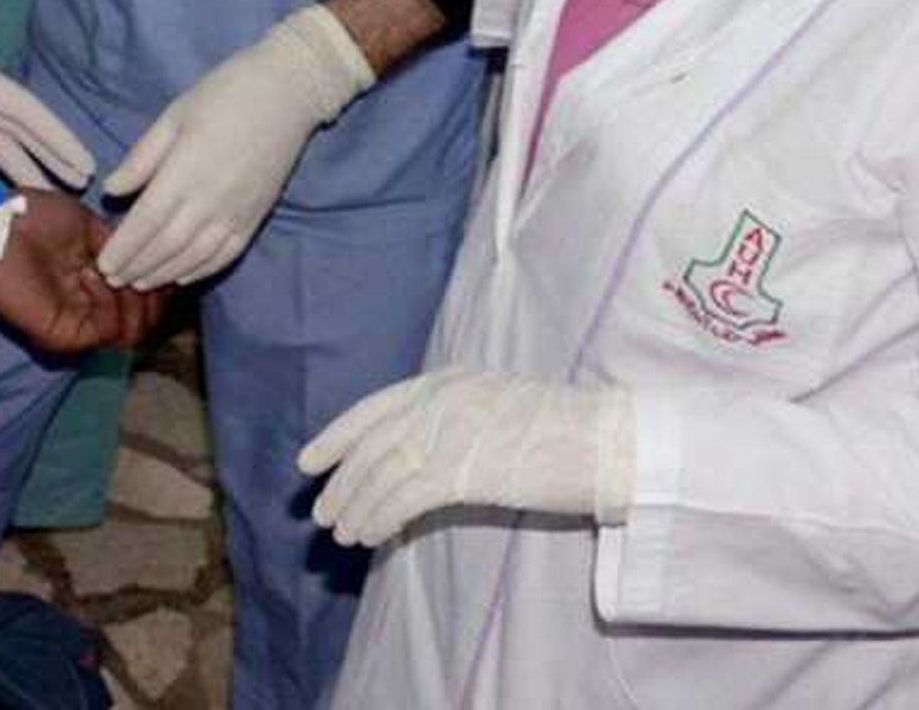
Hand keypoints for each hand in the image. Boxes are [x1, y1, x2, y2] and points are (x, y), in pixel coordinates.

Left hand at [0, 192, 165, 355]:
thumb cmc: (32, 217)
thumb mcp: (88, 226)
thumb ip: (120, 247)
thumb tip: (150, 265)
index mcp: (95, 284)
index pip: (142, 302)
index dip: (158, 284)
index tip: (163, 260)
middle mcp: (88, 309)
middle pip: (142, 324)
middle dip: (154, 296)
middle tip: (144, 269)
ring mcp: (76, 324)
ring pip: (131, 333)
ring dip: (136, 300)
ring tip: (119, 271)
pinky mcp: (62, 334)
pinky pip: (107, 330)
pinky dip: (112, 304)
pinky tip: (95, 275)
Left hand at [97, 6, 373, 288]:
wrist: (287, 95)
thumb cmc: (222, 95)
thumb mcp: (172, 117)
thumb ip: (142, 158)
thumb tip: (111, 191)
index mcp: (183, 173)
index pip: (146, 222)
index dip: (124, 247)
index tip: (104, 264)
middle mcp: (209, 201)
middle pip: (167, 245)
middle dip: (138, 266)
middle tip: (114, 281)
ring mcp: (236, 213)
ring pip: (195, 256)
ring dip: (165, 274)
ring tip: (141, 284)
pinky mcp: (256, 217)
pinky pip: (226, 254)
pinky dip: (201, 270)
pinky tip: (183, 277)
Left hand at [302, 371, 634, 548]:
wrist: (608, 441)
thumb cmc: (565, 430)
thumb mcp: (498, 405)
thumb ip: (457, 417)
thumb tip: (421, 449)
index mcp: (444, 381)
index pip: (373, 407)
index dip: (336, 436)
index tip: (309, 462)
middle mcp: (437, 400)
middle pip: (370, 444)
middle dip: (340, 481)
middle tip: (322, 513)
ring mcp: (447, 433)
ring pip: (380, 473)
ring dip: (356, 507)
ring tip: (344, 534)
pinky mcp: (461, 470)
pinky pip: (402, 498)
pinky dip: (380, 518)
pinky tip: (372, 536)